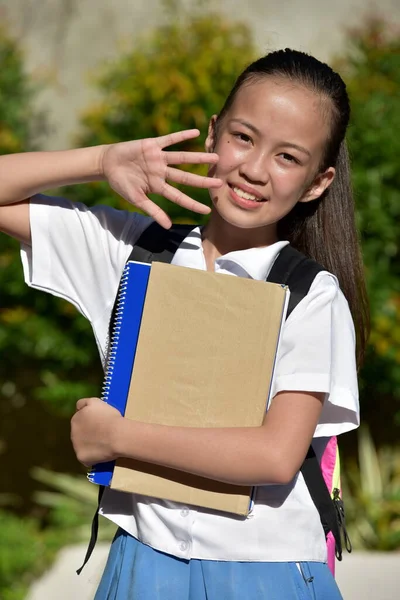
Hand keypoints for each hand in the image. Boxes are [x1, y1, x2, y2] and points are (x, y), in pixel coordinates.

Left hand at [70, 397, 122, 466]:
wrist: (117, 435)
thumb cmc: (109, 417)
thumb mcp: (96, 402)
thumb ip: (84, 403)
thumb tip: (77, 408)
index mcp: (75, 419)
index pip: (80, 419)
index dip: (90, 421)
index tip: (100, 422)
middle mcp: (72, 433)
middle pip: (80, 433)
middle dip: (88, 433)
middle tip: (103, 433)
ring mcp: (76, 447)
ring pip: (83, 446)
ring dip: (90, 445)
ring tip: (104, 444)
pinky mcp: (81, 458)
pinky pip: (86, 458)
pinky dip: (93, 457)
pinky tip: (103, 453)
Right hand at [101, 129, 221, 227]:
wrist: (107, 164)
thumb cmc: (121, 183)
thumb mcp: (137, 199)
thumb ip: (153, 211)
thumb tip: (168, 226)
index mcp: (159, 186)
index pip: (179, 197)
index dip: (192, 204)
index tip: (207, 210)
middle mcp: (162, 172)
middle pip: (186, 177)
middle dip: (202, 181)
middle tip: (220, 183)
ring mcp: (159, 158)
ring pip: (182, 158)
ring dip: (198, 157)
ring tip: (215, 157)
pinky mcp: (152, 145)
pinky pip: (169, 140)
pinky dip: (181, 136)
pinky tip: (195, 132)